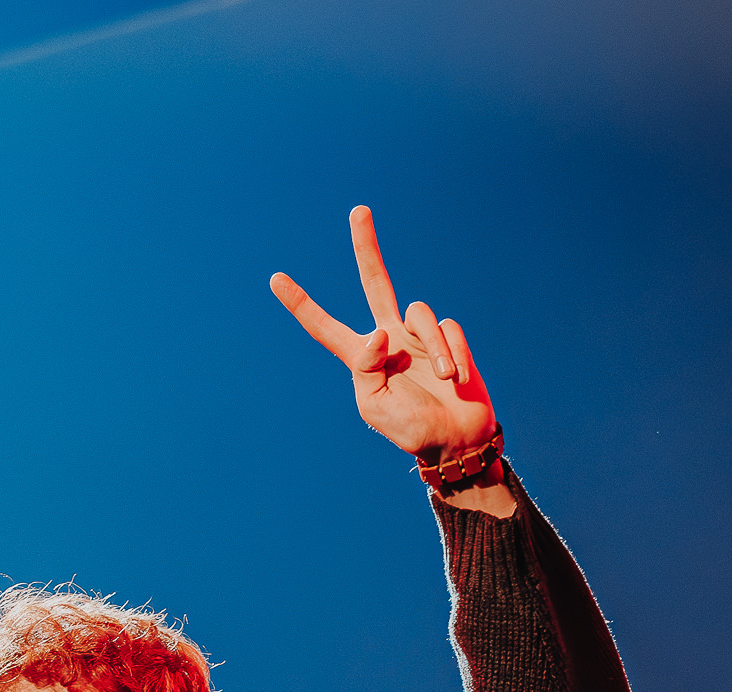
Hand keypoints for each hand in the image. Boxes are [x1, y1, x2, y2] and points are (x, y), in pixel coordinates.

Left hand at [271, 206, 498, 461]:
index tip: (275, 279)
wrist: (456, 441)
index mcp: (362, 358)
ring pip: (421, 314)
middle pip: (376, 282)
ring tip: (443, 379)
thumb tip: (378, 332)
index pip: (325, 327)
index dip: (301, 304)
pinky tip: (456, 381)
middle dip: (366, 247)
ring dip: (434, 350)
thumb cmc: (411, 429)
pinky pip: (449, 328)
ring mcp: (419, 335)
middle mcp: (390, 338)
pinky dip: (454, 354)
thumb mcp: (375, 406)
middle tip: (358, 210)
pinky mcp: (448, 337)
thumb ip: (366, 369)